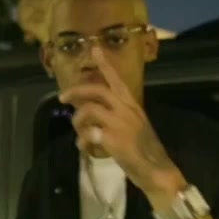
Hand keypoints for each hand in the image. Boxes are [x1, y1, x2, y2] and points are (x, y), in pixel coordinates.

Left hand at [58, 46, 184, 197]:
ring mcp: (120, 123)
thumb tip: (91, 113)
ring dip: (78, 123)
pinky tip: (87, 150)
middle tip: (61, 97)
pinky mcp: (114, 139)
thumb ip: (116, 115)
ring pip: (88, 111)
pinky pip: (88, 135)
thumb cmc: (144, 149)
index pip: (116, 79)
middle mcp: (127, 109)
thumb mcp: (134, 124)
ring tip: (80, 135)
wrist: (157, 170)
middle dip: (76, 92)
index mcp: (132, 104)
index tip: (94, 48)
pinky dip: (83, 143)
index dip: (104, 64)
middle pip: (96, 91)